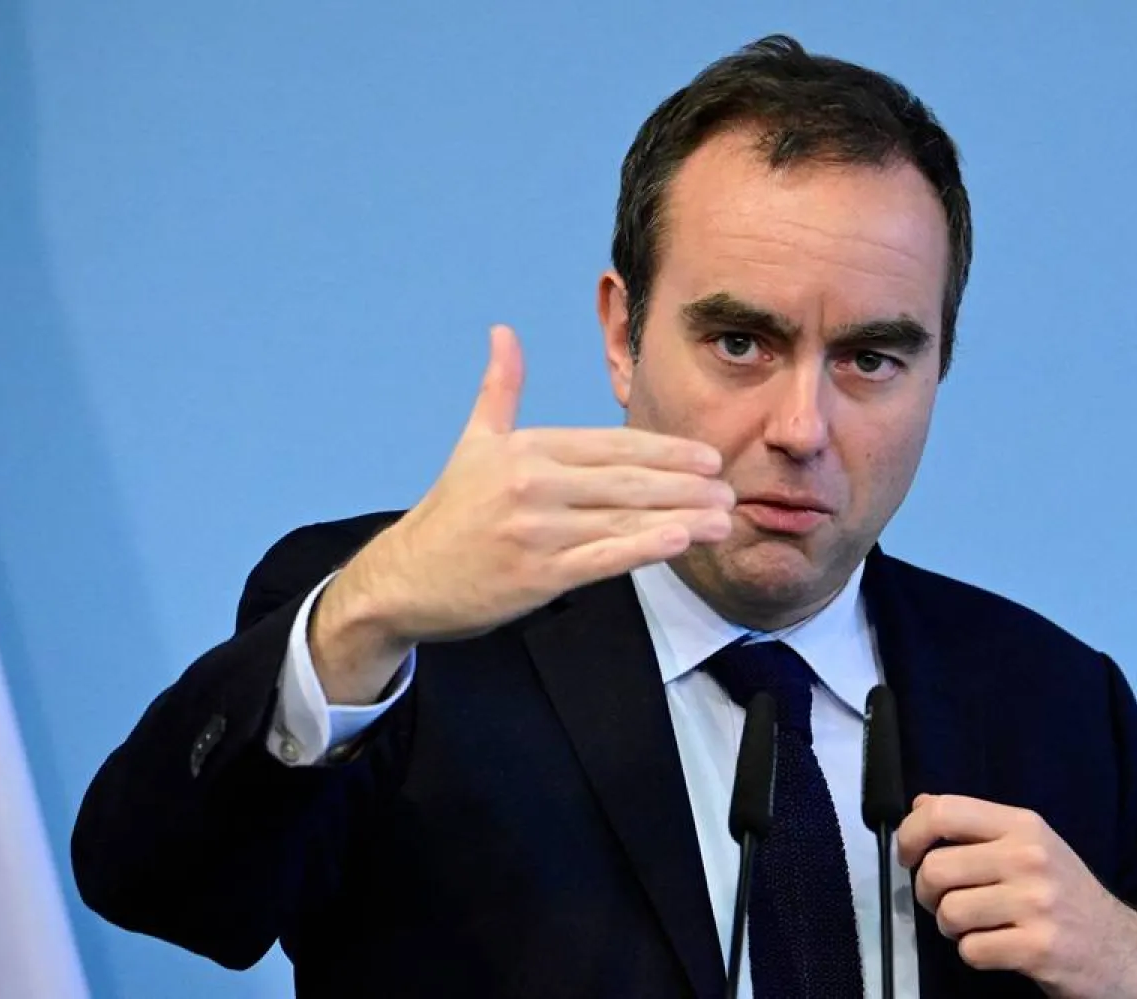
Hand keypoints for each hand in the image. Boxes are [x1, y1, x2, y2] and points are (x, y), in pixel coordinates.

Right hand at [310, 325, 734, 701]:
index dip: (666, 450)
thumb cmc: (450, 513)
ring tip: (723, 518)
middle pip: (628, 479)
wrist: (406, 578)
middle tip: (729, 489)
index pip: (612, 444)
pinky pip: (603, 558)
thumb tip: (502, 332)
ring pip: (625, 519)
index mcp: (527, 449)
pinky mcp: (537, 575)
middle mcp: (534, 485)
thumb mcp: (474, 443)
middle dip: (686, 484)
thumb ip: (500, 389)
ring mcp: (537, 531)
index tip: (708, 458)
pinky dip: (645, 547)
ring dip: (682, 517)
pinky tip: (681, 541)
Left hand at [897, 794, 1136, 998]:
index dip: (909, 835)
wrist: (1119, 950)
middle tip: (945, 902)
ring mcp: (1037, 903)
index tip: (908, 856)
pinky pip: (971, 950)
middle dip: (927, 893)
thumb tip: (921, 804)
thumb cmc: (1065, 895)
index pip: (944, 812)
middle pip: (936, 869)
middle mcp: (1030, 857)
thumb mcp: (1030, 845)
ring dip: (951, 928)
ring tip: (975, 927)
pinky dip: (974, 954)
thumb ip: (976, 824)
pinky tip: (997, 947)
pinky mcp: (1039, 948)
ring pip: (949, 913)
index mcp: (1023, 825)